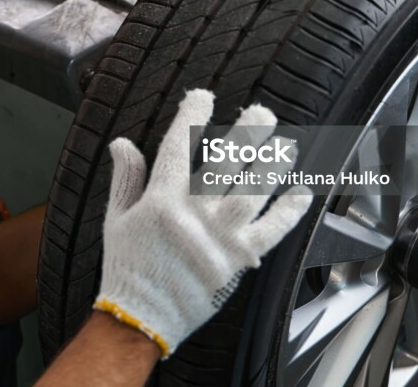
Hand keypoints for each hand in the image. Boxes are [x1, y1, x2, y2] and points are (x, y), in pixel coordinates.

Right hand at [93, 89, 312, 357]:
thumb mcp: (116, 219)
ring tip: (286, 146)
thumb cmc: (128, 269)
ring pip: (254, 189)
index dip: (193, 116)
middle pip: (227, 161)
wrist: (141, 319)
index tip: (203, 98)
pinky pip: (272, 231)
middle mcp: (194, 213)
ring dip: (272, 164)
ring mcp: (220, 236)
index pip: (180, 145)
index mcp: (162, 199)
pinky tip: (301, 193)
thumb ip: (126, 178)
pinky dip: (289, 211)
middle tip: (261, 113)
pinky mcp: (239, 261)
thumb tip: (122, 144)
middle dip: (247, 132)